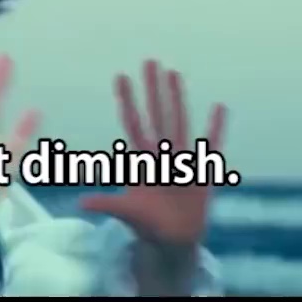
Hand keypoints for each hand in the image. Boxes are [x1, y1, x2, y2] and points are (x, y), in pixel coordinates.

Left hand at [79, 60, 226, 253]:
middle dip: (152, 88)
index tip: (120, 76)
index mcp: (141, 159)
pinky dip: (216, 127)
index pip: (133, 122)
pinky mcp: (201, 170)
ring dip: (177, 98)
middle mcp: (160, 152)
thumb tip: (82, 202)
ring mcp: (181, 158)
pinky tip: (219, 106)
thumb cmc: (146, 224)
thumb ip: (107, 204)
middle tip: (149, 61)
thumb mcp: (126, 212)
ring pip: (179, 121)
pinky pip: (211, 144)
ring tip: (174, 73)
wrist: (172, 240)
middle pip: (156, 113)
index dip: (127, 100)